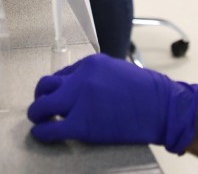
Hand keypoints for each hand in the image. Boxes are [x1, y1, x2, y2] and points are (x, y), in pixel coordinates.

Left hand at [27, 53, 197, 153]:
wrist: (160, 107)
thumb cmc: (145, 90)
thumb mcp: (116, 70)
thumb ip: (94, 75)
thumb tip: (77, 87)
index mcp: (89, 64)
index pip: (62, 74)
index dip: (58, 87)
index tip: (59, 96)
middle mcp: (80, 79)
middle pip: (45, 86)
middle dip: (40, 96)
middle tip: (42, 107)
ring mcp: (79, 102)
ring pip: (41, 106)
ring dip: (36, 114)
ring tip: (39, 120)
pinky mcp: (81, 125)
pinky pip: (50, 129)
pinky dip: (41, 133)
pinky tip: (41, 134)